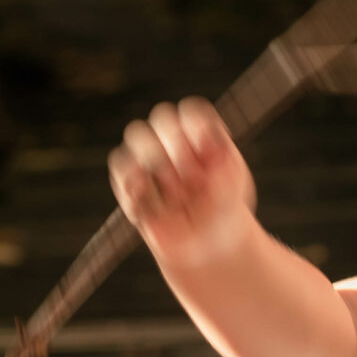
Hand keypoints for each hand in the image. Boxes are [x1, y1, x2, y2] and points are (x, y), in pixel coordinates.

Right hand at [108, 97, 257, 269]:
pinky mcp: (129, 181)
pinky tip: (158, 208)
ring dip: (157, 164)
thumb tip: (208, 132)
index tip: (210, 154)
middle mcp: (174, 140)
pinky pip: (122, 167)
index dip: (198, 129)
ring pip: (138, 134)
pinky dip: (137, 185)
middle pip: (163, 116)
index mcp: (202, 134)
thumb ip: (224, 159)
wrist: (207, 245)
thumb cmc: (223, 211)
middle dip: (179, 147)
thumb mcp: (234, 184)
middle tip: (194, 180)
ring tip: (178, 196)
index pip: (192, 111)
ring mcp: (148, 158)